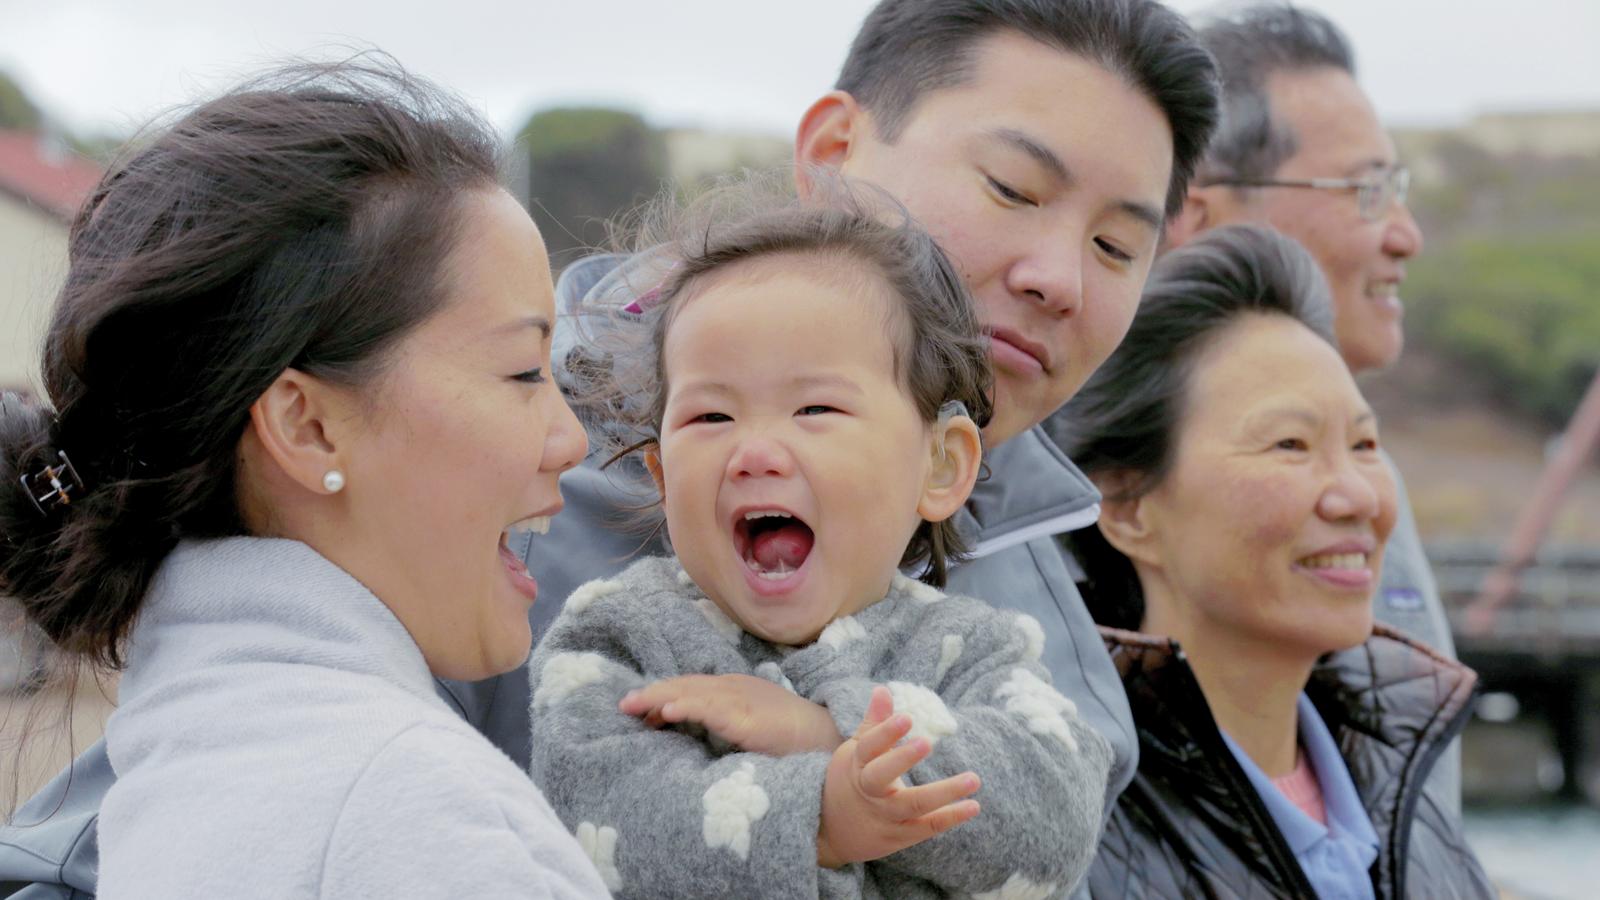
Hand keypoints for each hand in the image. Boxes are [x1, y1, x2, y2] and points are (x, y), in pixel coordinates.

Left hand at [618, 673, 843, 754]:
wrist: (827, 738)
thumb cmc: (790, 736)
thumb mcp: (750, 724)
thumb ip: (724, 723)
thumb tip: (693, 732)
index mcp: (733, 688)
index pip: (690, 687)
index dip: (662, 694)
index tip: (638, 708)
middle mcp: (734, 688)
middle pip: (685, 685)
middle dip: (652, 693)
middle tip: (624, 704)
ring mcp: (742, 700)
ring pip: (693, 693)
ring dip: (660, 697)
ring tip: (634, 704)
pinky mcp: (749, 719)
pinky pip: (713, 710)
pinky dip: (688, 707)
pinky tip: (668, 711)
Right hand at [816, 686, 980, 867]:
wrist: (831, 831)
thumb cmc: (850, 781)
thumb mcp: (855, 751)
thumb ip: (874, 723)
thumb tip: (883, 689)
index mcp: (857, 765)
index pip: (869, 747)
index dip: (885, 732)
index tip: (906, 717)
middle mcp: (869, 792)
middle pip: (882, 777)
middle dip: (902, 759)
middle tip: (927, 742)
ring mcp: (884, 816)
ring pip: (912, 805)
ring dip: (944, 793)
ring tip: (973, 779)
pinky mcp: (899, 836)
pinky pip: (926, 827)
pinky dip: (950, 817)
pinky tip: (973, 806)